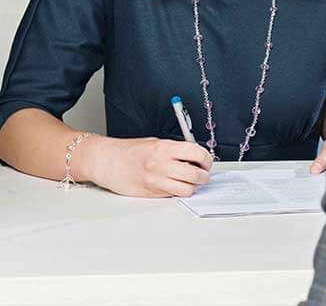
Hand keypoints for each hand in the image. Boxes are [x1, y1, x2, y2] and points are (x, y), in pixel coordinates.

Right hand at [81, 136, 212, 197]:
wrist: (107, 161)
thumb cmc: (130, 150)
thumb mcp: (156, 142)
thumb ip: (175, 150)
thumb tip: (194, 157)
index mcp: (165, 148)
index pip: (197, 154)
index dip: (206, 159)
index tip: (206, 161)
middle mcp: (162, 165)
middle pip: (195, 175)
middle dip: (204, 176)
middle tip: (203, 173)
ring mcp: (156, 182)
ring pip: (187, 190)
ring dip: (193, 186)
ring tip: (190, 181)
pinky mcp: (150, 195)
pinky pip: (173, 196)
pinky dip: (178, 192)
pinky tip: (175, 185)